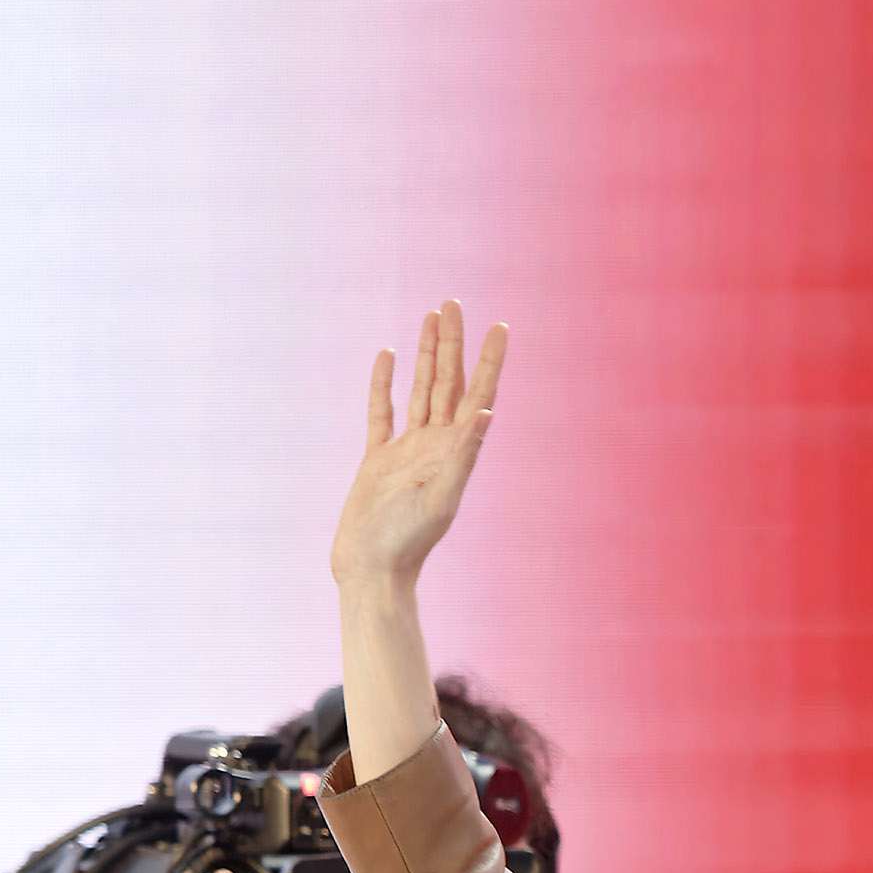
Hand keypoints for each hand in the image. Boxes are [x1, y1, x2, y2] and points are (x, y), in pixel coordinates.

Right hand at [330, 299, 508, 590]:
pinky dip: (384, 384)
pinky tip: (388, 356)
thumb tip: (484, 414)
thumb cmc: (408, 542)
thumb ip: (463, 457)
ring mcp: (407, 450)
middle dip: (453, 343)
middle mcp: (435, 446)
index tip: (500, 325)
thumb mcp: (441, 498)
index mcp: (456, 452)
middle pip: (448, 382)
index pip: (477, 394)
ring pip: (420, 389)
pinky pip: (382, 412)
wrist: (372, 570)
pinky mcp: (377, 459)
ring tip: (432, 317)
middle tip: (454, 301)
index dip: (490, 360)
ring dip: (427, 354)